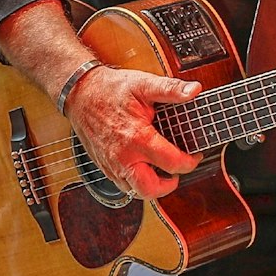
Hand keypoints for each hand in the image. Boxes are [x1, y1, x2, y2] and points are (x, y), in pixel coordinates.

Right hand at [63, 64, 200, 200]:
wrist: (80, 93)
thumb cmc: (110, 89)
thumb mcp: (143, 83)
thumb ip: (170, 89)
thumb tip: (194, 90)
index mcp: (137, 138)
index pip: (172, 163)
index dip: (190, 162)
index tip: (194, 155)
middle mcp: (123, 157)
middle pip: (151, 190)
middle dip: (169, 185)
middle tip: (177, 172)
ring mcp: (111, 165)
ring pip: (135, 192)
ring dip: (152, 186)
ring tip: (161, 171)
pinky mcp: (104, 167)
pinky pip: (122, 186)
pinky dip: (135, 182)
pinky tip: (143, 166)